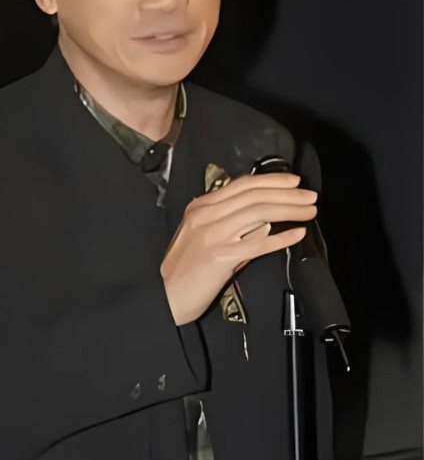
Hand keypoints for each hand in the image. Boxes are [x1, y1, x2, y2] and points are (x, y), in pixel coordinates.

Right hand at [160, 172, 317, 325]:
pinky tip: (297, 234)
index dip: (271, 180)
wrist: (165, 295)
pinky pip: (258, 243)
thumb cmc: (183, 268)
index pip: (241, 184)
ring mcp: (214, 235)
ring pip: (259, 213)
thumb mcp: (201, 234)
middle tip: (310, 194)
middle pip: (254, 196)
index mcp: (201, 206)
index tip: (293, 180)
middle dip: (287, 192)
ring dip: (289, 209)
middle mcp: (206, 215)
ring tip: (309, 210)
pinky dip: (281, 238)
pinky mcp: (221, 257)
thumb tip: (263, 219)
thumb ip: (228, 222)